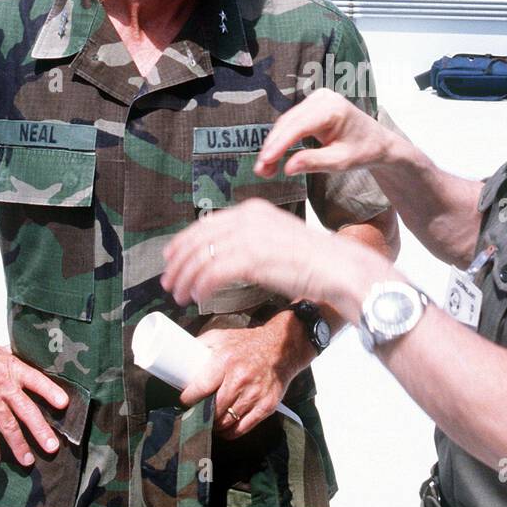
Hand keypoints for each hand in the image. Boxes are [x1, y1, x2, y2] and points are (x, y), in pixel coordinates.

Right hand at [0, 335, 68, 465]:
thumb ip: (13, 363)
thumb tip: (25, 364)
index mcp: (13, 368)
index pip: (37, 380)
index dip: (51, 392)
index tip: (64, 404)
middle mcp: (4, 384)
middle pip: (27, 410)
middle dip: (41, 430)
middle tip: (52, 447)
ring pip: (8, 425)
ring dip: (19, 444)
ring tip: (27, 460)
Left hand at [161, 198, 395, 319]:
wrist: (337, 267)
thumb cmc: (311, 259)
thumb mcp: (276, 237)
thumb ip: (250, 239)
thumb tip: (223, 253)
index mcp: (253, 210)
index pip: (205, 224)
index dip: (183, 242)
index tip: (171, 258)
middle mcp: (248, 218)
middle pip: (198, 239)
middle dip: (178, 263)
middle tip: (169, 281)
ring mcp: (250, 237)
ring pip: (202, 257)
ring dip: (185, 278)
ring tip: (179, 295)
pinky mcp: (254, 258)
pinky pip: (214, 273)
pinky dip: (201, 286)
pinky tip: (198, 296)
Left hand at [179, 320, 305, 437]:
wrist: (281, 348)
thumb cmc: (247, 343)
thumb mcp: (222, 336)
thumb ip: (201, 345)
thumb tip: (180, 356)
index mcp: (225, 360)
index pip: (201, 388)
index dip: (189, 399)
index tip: (185, 401)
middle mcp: (240, 378)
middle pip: (213, 409)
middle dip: (202, 414)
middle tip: (197, 413)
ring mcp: (254, 394)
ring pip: (227, 421)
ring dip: (216, 425)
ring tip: (210, 421)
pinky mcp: (266, 405)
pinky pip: (243, 428)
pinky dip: (231, 433)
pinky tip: (225, 429)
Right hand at [255, 87, 393, 178]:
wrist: (377, 142)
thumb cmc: (363, 151)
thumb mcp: (340, 162)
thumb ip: (314, 163)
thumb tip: (287, 168)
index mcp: (333, 109)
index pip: (299, 126)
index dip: (279, 144)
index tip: (264, 161)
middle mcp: (322, 98)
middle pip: (288, 123)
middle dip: (272, 147)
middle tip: (260, 171)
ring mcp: (316, 99)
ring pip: (286, 123)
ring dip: (274, 145)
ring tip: (265, 169)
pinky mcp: (312, 105)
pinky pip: (291, 122)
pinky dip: (282, 139)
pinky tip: (274, 157)